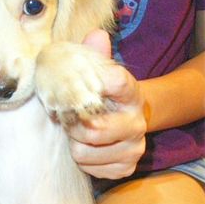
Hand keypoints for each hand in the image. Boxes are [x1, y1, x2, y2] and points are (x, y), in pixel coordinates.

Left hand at [67, 30, 146, 178]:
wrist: (124, 119)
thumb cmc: (101, 95)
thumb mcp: (97, 72)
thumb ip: (93, 55)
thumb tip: (96, 35)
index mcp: (131, 91)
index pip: (116, 82)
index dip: (94, 83)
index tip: (77, 87)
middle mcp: (137, 121)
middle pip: (93, 129)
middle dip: (72, 125)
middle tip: (67, 118)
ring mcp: (134, 147)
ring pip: (84, 152)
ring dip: (74, 143)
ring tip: (76, 133)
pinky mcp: (126, 167)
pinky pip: (89, 168)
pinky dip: (81, 160)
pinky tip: (86, 147)